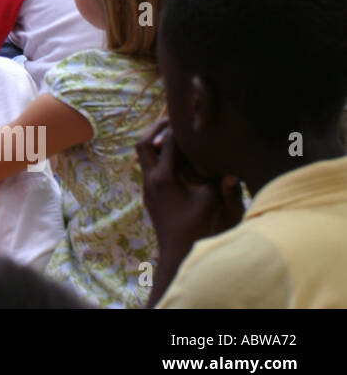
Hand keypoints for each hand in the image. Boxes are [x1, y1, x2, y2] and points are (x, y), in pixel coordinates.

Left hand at [136, 120, 243, 261]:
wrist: (179, 256)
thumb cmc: (200, 231)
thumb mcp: (217, 205)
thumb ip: (225, 184)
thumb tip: (231, 168)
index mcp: (164, 178)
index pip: (165, 142)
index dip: (177, 128)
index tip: (189, 118)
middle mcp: (150, 180)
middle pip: (142, 143)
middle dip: (155, 128)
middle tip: (173, 119)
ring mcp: (147, 189)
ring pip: (143, 157)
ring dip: (156, 144)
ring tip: (177, 136)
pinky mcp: (150, 196)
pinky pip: (149, 168)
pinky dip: (160, 158)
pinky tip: (179, 160)